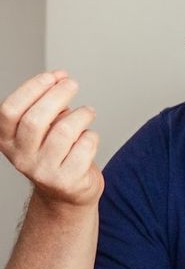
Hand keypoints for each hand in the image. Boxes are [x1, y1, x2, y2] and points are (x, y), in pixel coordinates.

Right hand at [0, 71, 103, 208]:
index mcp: (8, 140)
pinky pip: (85, 146)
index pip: (9, 110)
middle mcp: (21, 157)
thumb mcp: (43, 128)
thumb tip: (60, 76)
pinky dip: (92, 135)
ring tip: (88, 112)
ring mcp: (43, 171)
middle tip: (72, 84)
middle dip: (57, 95)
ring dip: (82, 114)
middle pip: (35, 119)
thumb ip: (47, 103)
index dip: (31, 88)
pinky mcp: (67, 180)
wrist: (67, 193)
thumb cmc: (57, 152)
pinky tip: (88, 138)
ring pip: (65, 131)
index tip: (53, 76)